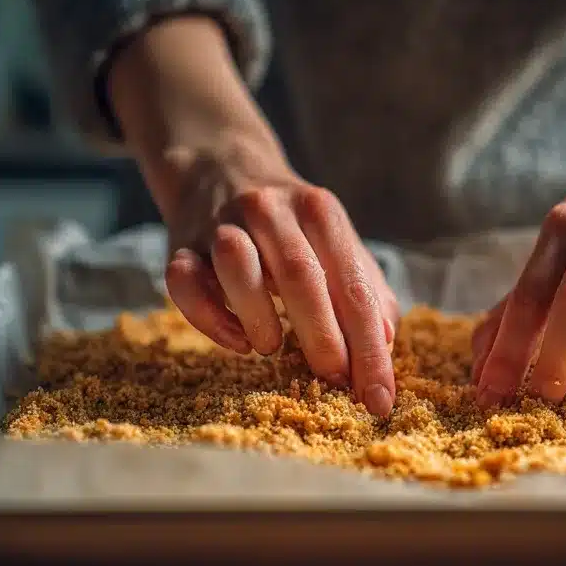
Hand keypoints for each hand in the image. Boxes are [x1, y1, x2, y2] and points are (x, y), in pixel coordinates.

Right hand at [162, 141, 399, 415]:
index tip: (379, 398)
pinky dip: (209, 317)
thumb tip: (386, 342)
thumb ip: (365, 289)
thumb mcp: (336, 241)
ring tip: (272, 348)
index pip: (353, 286)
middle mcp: (270, 210)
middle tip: (333, 379)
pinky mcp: (179, 244)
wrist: (220, 166)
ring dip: (258, 316)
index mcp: (319, 212)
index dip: (370, 347)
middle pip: (300, 275)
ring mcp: (221, 225)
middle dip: (322, 337)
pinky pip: (184, 281)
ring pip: (236, 266)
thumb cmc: (291, 225)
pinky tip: (236, 341)